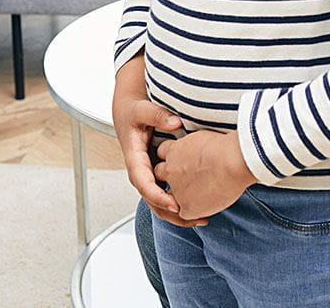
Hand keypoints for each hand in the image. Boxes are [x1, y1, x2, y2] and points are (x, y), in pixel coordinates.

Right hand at [111, 54, 205, 226]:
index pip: (144, 184)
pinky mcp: (156, 174)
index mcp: (134, 159)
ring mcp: (148, 174)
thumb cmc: (134, 111)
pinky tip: (199, 207)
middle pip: (153, 200)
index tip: (175, 204)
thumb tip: (175, 123)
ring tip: (202, 219)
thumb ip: (158, 115)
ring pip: (159, 202)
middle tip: (197, 218)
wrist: (127, 112)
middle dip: (173, 213)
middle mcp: (140, 172)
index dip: (158, 196)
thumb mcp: (143, 110)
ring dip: (178, 214)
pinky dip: (180, 203)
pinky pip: (166, 193)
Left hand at [154, 130, 256, 220]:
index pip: (163, 151)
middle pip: (160, 173)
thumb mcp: (204, 136)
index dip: (172, 155)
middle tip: (188, 175)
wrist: (232, 162)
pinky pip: (184, 215)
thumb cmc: (225, 146)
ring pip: (169, 197)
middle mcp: (170, 170)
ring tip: (200, 193)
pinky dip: (195, 212)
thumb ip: (196, 144)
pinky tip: (208, 206)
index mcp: (174, 150)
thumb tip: (202, 147)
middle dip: (170, 174)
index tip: (183, 157)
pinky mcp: (187, 207)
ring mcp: (177, 190)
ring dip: (181, 195)